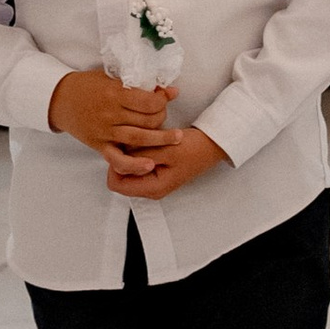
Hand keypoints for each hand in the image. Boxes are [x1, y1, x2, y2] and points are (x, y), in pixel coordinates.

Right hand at [48, 70, 170, 156]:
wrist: (59, 99)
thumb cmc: (88, 86)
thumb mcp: (113, 78)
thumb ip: (141, 85)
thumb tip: (172, 91)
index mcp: (115, 93)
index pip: (149, 102)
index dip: (162, 101)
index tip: (164, 99)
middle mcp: (110, 113)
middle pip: (147, 120)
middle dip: (162, 118)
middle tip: (165, 116)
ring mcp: (105, 131)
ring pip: (139, 139)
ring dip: (161, 140)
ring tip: (178, 139)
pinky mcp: (99, 145)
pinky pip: (118, 159)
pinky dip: (134, 164)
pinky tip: (149, 164)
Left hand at [104, 124, 229, 201]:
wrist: (214, 144)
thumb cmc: (195, 148)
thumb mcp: (167, 149)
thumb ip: (140, 154)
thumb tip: (119, 154)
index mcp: (153, 188)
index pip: (115, 184)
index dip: (115, 165)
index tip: (124, 148)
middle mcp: (151, 188)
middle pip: (120, 177)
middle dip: (122, 159)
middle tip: (131, 141)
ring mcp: (154, 180)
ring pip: (128, 170)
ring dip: (131, 154)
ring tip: (142, 139)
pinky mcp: (156, 171)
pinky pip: (137, 164)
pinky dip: (138, 153)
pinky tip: (147, 141)